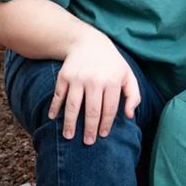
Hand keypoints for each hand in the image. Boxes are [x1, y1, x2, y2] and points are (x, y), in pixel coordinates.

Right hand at [48, 29, 140, 144]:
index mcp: (112, 81)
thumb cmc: (111, 63)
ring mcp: (78, 78)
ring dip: (69, 123)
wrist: (88, 42)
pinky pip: (58, 95)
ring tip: (68, 136)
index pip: (109, 109)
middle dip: (89, 129)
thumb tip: (129, 115)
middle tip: (87, 142)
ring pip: (72, 106)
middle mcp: (94, 80)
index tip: (102, 135)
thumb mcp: (127, 74)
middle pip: (91, 110)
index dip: (106, 124)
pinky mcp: (64, 76)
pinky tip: (52, 118)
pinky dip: (54, 107)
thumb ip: (133, 95)